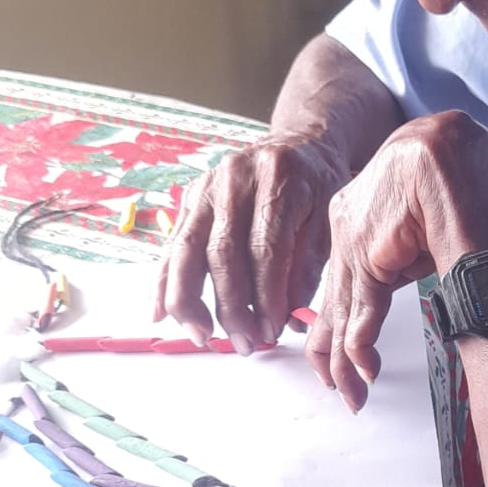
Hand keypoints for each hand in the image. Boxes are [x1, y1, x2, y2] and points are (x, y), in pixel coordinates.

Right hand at [154, 135, 349, 350]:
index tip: (272, 330)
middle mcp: (236, 178)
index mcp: (278, 178)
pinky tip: (161, 313)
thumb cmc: (317, 187)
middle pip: (222, 251)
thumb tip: (288, 321)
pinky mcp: (190, 196)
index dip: (266, 295)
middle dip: (230, 306)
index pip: (266, 247)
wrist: (299, 143)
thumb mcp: (327, 220)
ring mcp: (207, 185)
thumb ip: (307, 268)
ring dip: (189, 300)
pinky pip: (172, 243)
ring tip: (201, 336)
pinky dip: (164, 281)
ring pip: (187, 248)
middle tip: (244, 343)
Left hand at [306, 110, 487, 409]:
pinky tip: (361, 369)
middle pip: (336, 296)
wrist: (463, 151)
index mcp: (358, 211)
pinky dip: (361, 342)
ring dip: (347, 358)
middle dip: (333, 350)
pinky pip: (362, 303)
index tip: (338, 357)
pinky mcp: (366, 244)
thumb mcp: (421, 233)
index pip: (340, 279)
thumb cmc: (460, 184)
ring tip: (350, 392)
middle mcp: (347, 219)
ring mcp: (352, 231)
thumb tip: (382, 314)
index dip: (336, 323)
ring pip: (345, 305)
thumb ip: (397, 266)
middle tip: (339, 388)